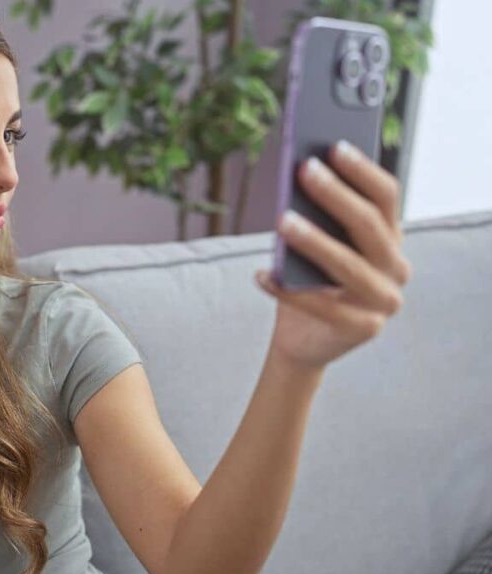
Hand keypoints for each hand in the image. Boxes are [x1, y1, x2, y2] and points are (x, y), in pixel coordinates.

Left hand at [255, 141, 413, 369]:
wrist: (302, 341)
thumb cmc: (307, 283)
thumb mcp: (313, 246)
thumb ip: (315, 218)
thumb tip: (299, 176)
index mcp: (390, 239)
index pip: (386, 197)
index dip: (362, 170)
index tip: (334, 146)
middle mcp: (397, 268)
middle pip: (370, 225)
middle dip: (335, 195)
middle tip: (305, 170)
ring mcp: (385, 301)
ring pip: (349, 264)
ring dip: (314, 240)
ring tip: (283, 220)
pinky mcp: (364, 329)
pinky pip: (322, 306)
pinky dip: (288, 290)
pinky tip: (262, 274)